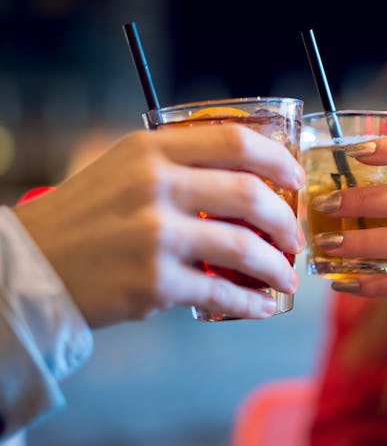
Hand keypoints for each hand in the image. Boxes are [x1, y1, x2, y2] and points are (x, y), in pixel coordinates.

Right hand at [14, 123, 305, 326]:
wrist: (32, 267)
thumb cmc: (85, 217)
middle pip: (249, 194)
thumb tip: (247, 179)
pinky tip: (264, 306)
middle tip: (294, 236)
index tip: (296, 176)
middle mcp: (154, 186)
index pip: (233, 140)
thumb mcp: (124, 169)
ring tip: (287, 275)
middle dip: (285, 219)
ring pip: (243, 247)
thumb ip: (177, 164)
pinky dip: (251, 301)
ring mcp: (155, 235)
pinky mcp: (154, 282)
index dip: (277, 158)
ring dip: (276, 266)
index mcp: (150, 150)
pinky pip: (220, 292)